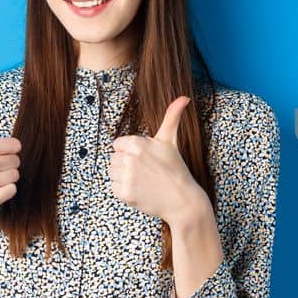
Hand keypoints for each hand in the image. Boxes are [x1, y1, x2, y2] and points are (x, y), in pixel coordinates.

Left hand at [110, 95, 205, 223]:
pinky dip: (125, 191)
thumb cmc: (176, 169)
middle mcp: (130, 159)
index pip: (118, 145)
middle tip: (147, 171)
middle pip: (114, 159)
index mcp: (137, 144)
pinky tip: (140, 191)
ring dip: (124, 178)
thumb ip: (172, 117)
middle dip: (127, 165)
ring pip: (112, 173)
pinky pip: (114, 188)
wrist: (182, 200)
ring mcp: (127, 177)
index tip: (145, 159)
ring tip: (143, 181)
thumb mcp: (170, 141)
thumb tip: (184, 97)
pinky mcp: (124, 194)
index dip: (130, 152)